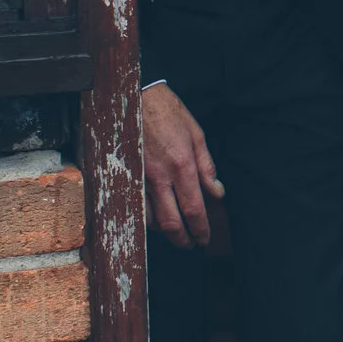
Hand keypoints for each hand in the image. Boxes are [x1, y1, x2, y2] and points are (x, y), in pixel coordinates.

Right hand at [140, 82, 223, 247]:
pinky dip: (146, 219)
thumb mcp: (196, 134)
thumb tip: (218, 193)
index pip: (193, 208)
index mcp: (182, 165)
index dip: (200, 229)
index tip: (205, 238)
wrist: (134, 96)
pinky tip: (155, 220)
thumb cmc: (168, 113)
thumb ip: (207, 167)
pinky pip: (135, 206)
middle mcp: (160, 176)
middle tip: (191, 245)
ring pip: (150, 218)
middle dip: (182, 239)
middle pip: (171, 222)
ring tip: (176, 234)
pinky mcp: (125, 175)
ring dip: (164, 232)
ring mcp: (139, 177)